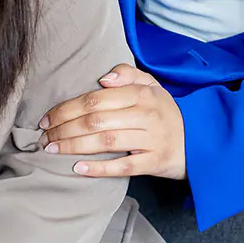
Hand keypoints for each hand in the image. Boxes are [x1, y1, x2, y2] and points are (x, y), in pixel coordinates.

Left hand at [38, 64, 186, 178]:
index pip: (96, 99)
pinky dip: (99, 168)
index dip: (67, 108)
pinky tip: (78, 168)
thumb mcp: (153, 87)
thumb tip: (103, 78)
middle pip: (96, 120)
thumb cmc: (166, 112)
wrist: (199, 141)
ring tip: (52, 149)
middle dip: (64, 128)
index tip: (47, 118)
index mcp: (142, 94)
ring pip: (106, 142)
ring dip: (74, 146)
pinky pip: (123, 167)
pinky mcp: (155, 162)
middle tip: (44, 137)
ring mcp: (151, 140)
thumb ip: (129, 75)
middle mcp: (147, 115)